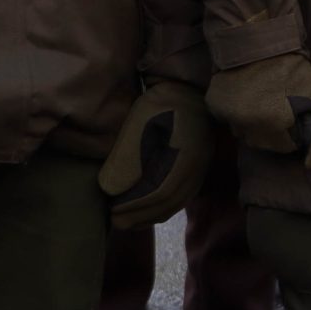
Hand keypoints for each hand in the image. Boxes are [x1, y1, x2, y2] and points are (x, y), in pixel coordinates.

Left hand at [99, 81, 212, 228]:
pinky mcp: (199, 167)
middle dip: (140, 216)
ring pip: (176, 202)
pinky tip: (149, 208)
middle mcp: (196, 168)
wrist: (186, 88)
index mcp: (182, 157)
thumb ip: (124, 159)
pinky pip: (183, 196)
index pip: (158, 194)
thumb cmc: (158, 105)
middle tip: (116, 221)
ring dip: (151, 214)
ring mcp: (201, 168)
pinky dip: (164, 207)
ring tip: (129, 219)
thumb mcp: (137, 127)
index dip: (134, 208)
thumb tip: (109, 191)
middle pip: (168, 203)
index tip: (112, 213)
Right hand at [205, 53, 310, 169]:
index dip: (291, 132)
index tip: (291, 117)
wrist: (257, 38)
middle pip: (263, 144)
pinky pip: (227, 119)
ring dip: (251, 124)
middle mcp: (250, 127)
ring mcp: (229, 118)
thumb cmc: (289, 65)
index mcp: (278, 125)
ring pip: (243, 133)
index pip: (286, 147)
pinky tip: (244, 95)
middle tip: (275, 108)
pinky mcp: (215, 107)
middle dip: (271, 132)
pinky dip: (234, 112)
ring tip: (260, 101)